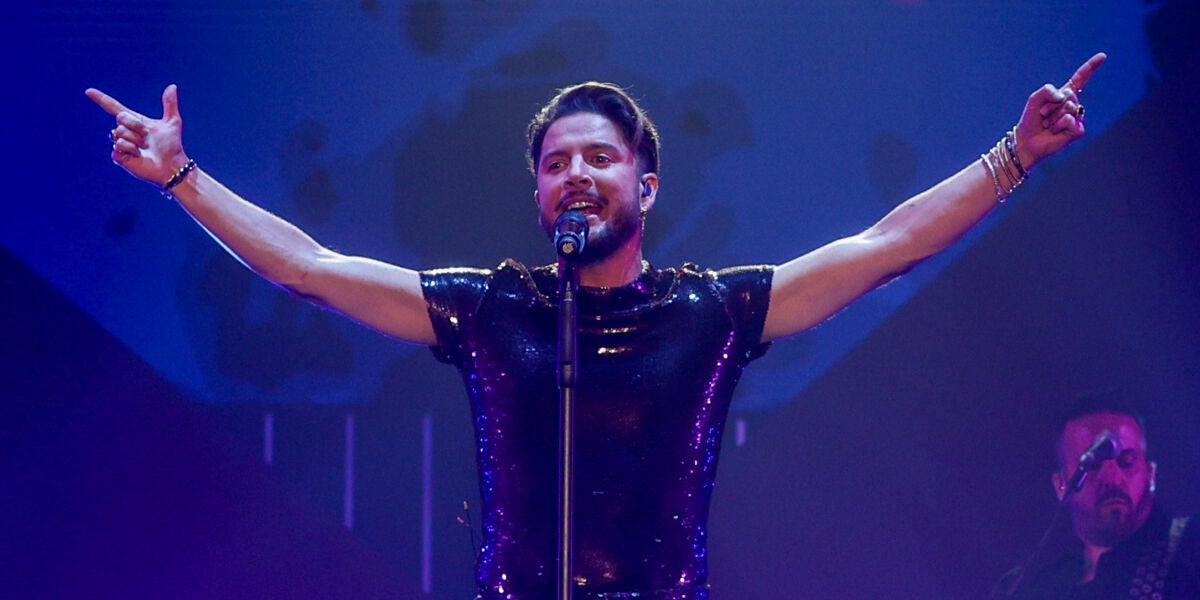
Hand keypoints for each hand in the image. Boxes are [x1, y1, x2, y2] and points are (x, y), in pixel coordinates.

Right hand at [85, 84, 188, 187]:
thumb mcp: (172, 122)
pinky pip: (118, 145)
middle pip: (121, 118)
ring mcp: (121, 144)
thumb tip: (172, 86)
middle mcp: (126, 131)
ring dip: (135, 139)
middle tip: (147, 137)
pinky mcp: (119, 157)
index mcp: (135, 121)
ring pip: (119, 132)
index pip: (114, 107)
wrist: (172, 165)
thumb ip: (170, 104)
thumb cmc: (173, 146)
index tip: (88, 91)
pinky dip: (131, 149)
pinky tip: (138, 155)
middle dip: (136, 126)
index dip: (101, 99)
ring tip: (144, 148)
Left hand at [1014, 52, 1105, 168]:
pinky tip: (1054, 131)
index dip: (1091, 67)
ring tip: (1047, 124)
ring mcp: (1077, 117)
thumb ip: (1048, 90)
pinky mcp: (1078, 130)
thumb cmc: (1031, 119)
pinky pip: (1070, 121)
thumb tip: (1065, 96)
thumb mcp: (1035, 99)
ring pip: (1069, 108)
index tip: (1102, 56)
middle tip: (1044, 115)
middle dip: (1051, 105)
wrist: (1027, 141)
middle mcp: (1073, 104)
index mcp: (1064, 95)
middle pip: (1069, 95)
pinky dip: (1058, 125)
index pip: (1080, 78)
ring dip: (1053, 116)